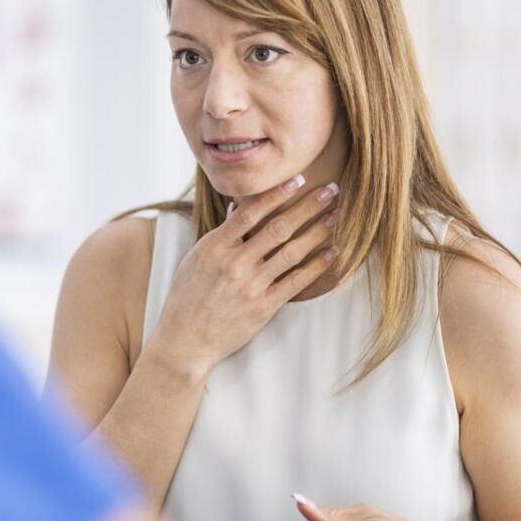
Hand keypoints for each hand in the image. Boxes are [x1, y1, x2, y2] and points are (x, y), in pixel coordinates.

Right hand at [149, 174, 339, 375]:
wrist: (185, 340)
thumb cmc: (187, 297)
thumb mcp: (196, 259)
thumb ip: (221, 234)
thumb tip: (240, 208)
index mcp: (214, 247)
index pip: (250, 213)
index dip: (276, 194)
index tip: (298, 180)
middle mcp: (234, 264)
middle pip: (278, 228)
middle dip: (307, 206)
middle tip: (330, 190)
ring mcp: (250, 286)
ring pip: (292, 252)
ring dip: (317, 232)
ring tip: (335, 216)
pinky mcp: (263, 307)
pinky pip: (296, 282)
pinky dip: (316, 266)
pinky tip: (331, 253)